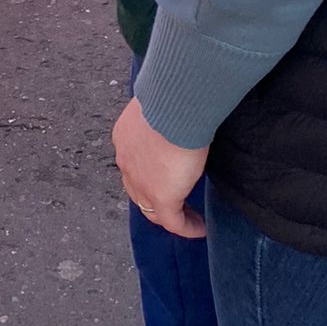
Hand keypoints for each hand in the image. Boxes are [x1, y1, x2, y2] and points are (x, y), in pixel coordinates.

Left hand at [112, 96, 207, 238]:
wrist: (173, 105)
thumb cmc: (172, 97)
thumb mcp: (163, 105)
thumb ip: (166, 115)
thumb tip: (180, 112)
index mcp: (126, 138)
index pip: (134, 163)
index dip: (149, 173)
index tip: (168, 176)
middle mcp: (127, 161)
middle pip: (138, 189)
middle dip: (155, 197)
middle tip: (178, 201)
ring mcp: (141, 182)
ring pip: (151, 208)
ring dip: (170, 215)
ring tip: (189, 218)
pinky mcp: (161, 197)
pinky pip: (173, 222)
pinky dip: (187, 228)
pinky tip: (200, 228)